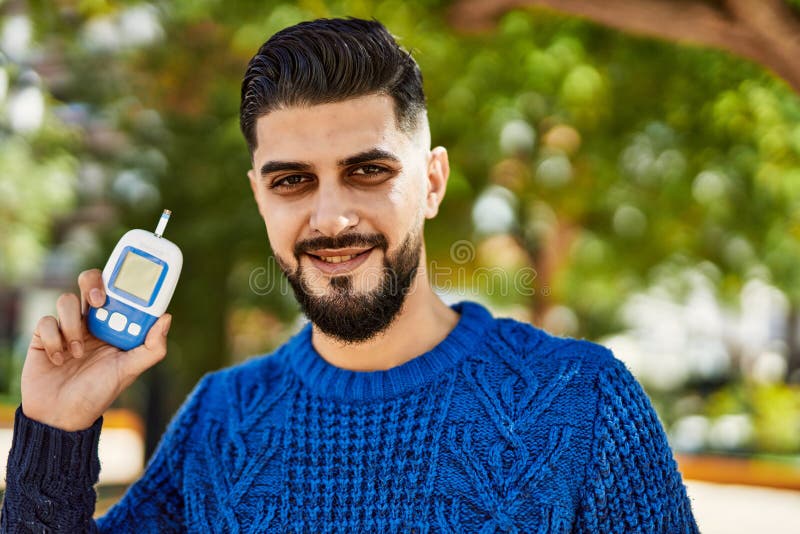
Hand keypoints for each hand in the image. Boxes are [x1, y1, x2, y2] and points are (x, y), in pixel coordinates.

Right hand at [21, 269, 171, 430]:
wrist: (61, 416)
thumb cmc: (98, 393)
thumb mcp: (130, 370)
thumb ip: (152, 347)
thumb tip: (167, 317)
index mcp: (113, 325)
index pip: (118, 292)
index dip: (122, 280)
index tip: (128, 279)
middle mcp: (91, 321)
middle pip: (90, 281)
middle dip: (93, 282)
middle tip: (99, 300)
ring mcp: (66, 326)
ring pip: (67, 300)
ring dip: (73, 325)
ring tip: (78, 353)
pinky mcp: (43, 335)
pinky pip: (46, 322)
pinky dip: (54, 340)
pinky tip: (59, 360)